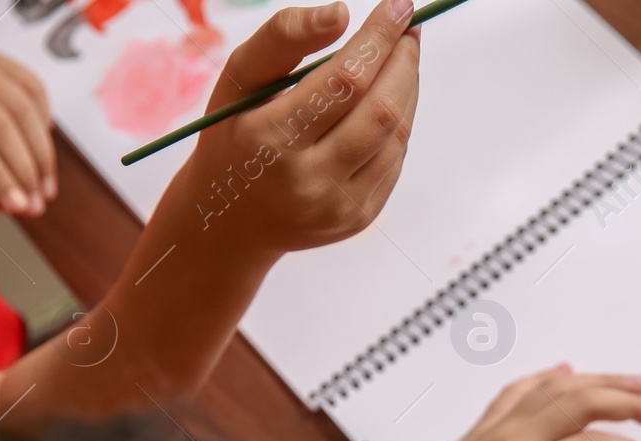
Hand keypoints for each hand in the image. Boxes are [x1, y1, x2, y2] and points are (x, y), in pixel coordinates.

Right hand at [179, 0, 420, 256]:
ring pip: (396, 136)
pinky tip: (389, 98)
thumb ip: (283, 38)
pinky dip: (399, 122)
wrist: (231, 219)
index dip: (378, 40)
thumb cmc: (236, 133)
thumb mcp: (240, 79)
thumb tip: (341, 14)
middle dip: (403, 62)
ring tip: (401, 57)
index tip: (399, 6)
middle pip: (381, 111)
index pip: (344, 81)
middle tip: (409, 28)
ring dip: (407, 89)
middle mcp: (308, 179)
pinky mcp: (359, 218)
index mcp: (271, 139)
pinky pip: (394, 160)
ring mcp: (338, 205)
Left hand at [364, 365, 640, 440]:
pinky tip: (565, 372)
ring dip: (598, 381)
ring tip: (633, 384)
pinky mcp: (478, 430)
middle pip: (583, 402)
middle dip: (630, 402)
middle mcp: (514, 440)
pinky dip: (548, 378)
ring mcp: (495, 430)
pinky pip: (520, 391)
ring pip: (555, 389)